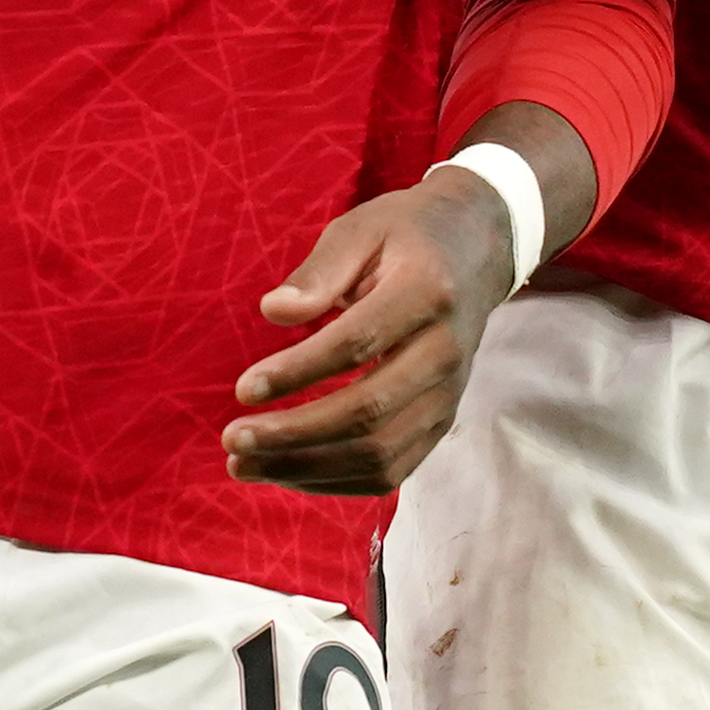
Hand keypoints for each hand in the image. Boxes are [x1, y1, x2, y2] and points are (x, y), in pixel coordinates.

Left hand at [224, 168, 515, 495]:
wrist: (477, 251)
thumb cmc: (406, 235)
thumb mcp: (361, 228)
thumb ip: (319, 271)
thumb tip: (272, 312)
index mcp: (427, 292)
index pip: (356, 345)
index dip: (297, 372)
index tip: (242, 389)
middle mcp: (445, 352)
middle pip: (369, 412)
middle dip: (294, 434)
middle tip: (232, 438)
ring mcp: (448, 394)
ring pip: (380, 454)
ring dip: (308, 468)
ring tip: (244, 464)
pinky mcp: (442, 421)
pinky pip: (393, 470)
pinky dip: (336, 481)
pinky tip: (286, 471)